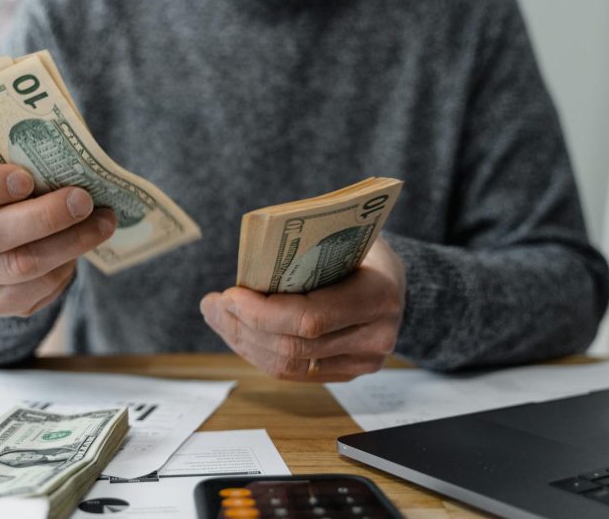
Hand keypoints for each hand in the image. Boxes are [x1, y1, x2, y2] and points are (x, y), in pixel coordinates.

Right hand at [0, 164, 115, 316]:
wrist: (3, 232)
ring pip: (18, 267)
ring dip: (68, 244)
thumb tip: (73, 154)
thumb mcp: (5, 164)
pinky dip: (62, 272)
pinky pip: (29, 294)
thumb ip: (24, 157)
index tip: (27, 178)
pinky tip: (80, 251)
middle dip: (43, 217)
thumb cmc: (9, 186)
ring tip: (102, 223)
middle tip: (83, 200)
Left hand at [200, 237, 405, 381]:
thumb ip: (305, 249)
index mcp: (378, 296)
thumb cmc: (363, 250)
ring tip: (217, 316)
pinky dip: (258, 352)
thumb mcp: (342, 236)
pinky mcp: (346, 373)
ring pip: (288, 365)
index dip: (262, 313)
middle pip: (293, 346)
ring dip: (243, 342)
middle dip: (242, 326)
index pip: (310, 319)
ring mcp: (362, 362)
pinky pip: (293, 373)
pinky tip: (238, 332)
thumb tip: (248, 260)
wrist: (396, 281)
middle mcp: (375, 337)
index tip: (229, 294)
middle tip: (212, 304)